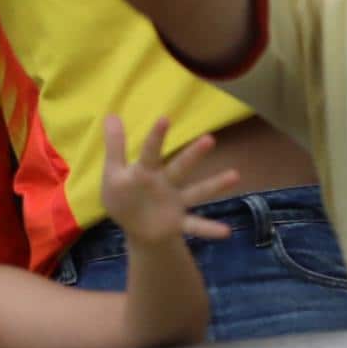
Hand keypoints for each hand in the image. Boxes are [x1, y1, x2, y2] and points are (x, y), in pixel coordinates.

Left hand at [95, 114, 233, 256]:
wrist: (136, 229)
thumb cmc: (124, 195)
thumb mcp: (114, 172)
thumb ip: (115, 147)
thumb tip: (110, 115)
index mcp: (147, 171)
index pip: (151, 151)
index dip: (156, 137)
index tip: (164, 118)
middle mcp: (166, 183)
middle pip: (180, 167)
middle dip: (193, 154)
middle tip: (209, 139)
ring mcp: (175, 202)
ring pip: (196, 191)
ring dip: (214, 185)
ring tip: (236, 175)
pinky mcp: (178, 223)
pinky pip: (195, 225)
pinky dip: (209, 228)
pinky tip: (226, 232)